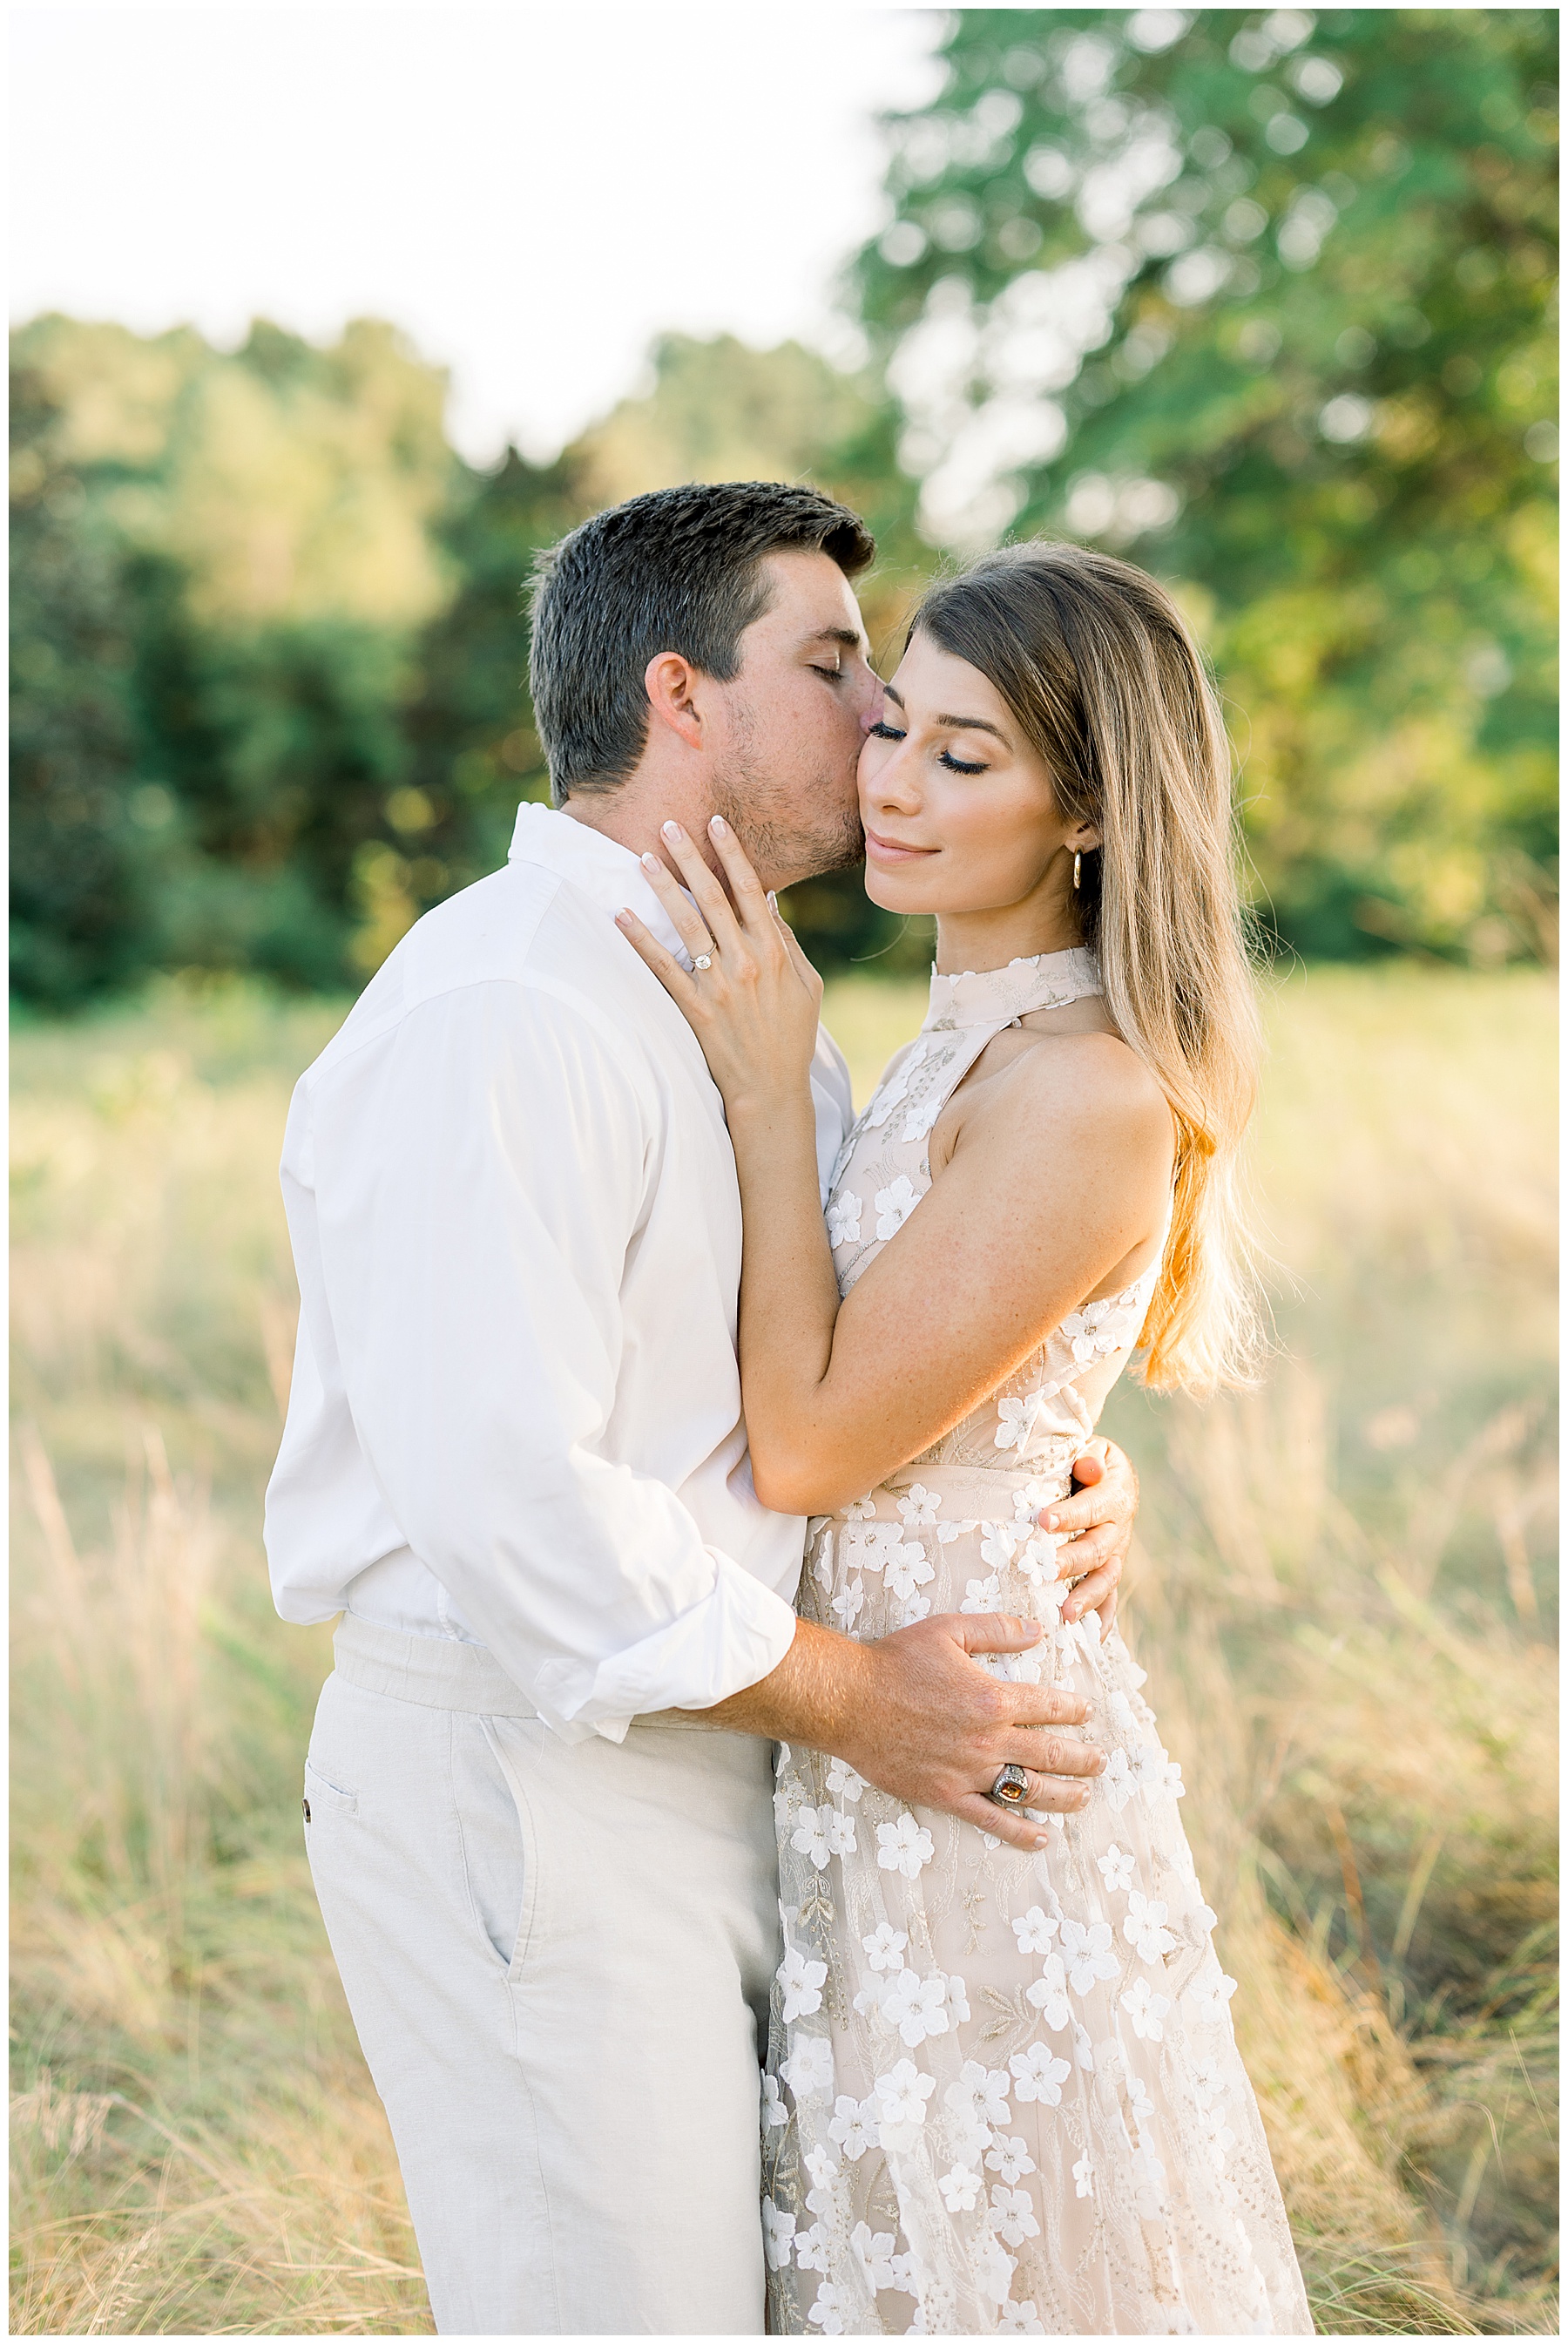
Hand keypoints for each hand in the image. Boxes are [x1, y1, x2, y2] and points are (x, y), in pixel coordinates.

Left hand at [615, 816, 822, 1111]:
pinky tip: (622, 915)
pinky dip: (641, 940)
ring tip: (644, 858)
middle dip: (691, 857)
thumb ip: (787, 943)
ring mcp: (718, 985)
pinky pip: (663, 967)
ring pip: (686, 925)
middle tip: (669, 825)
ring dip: (664, 888)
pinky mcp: (694, 1008)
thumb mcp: (807, 985)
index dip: (732, 853)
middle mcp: (745, 963)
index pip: (751, 890)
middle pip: (714, 898)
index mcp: (775, 952)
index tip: (716, 823)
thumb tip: (767, 902)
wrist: (770, 1088)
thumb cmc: (791, 1035)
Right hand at [711, 1610, 1104, 1853]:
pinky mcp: (946, 1795)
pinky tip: (1040, 1838)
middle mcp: (989, 1739)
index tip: (1085, 1711)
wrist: (849, 1701)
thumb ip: (997, 1629)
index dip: (1073, 1709)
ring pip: (1030, 1790)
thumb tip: (1038, 1630)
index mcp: (994, 1698)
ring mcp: (969, 1772)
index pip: (1049, 1706)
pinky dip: (1018, 1832)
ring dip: (1064, 1796)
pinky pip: (990, 1819)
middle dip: (1081, 1758)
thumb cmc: (896, 1660)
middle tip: (1100, 1761)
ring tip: (1083, 1797)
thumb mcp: (948, 1630)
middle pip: (1050, 1753)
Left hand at [1040, 1437, 1138, 1629]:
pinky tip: (1089, 1641)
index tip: (1041, 1520)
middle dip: (1071, 1561)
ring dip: (1086, 1598)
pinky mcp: (1109, 1573)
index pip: (1091, 1507)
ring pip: (1106, 1579)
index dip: (1069, 1515)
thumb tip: (1088, 1468)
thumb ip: (1089, 1457)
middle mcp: (1118, 1529)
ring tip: (1064, 1614)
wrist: (1109, 1477)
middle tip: (1045, 1571)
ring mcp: (1116, 1555)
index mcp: (1114, 1496)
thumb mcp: (1094, 1450)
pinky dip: (1102, 1621)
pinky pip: (1110, 1600)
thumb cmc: (1089, 1463)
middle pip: (1097, 1549)